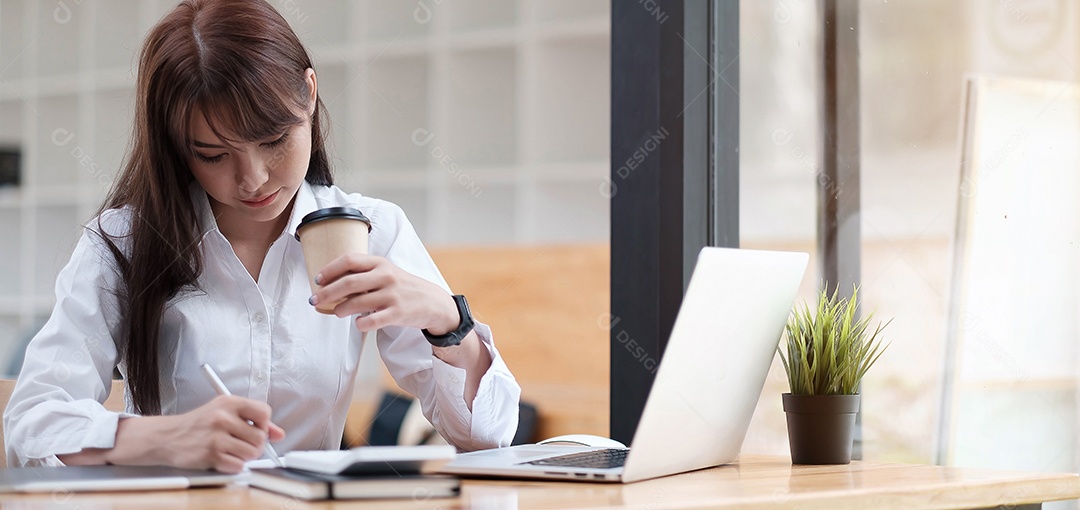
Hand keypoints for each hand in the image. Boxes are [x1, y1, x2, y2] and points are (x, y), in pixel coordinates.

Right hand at [105, 395, 284, 472]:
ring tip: (232, 451)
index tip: (256, 429)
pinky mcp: (211, 455)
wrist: (167, 436)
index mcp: (229, 402)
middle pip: (260, 437)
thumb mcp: (224, 412)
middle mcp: (223, 418)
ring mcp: (217, 437)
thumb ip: (253, 421)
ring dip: (245, 456)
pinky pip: (238, 465)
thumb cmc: (199, 424)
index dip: (264, 425)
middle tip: (242, 444)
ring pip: (252, 453)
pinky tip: (223, 458)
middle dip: (255, 445)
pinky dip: (233, 466)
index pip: (264, 412)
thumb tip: (279, 434)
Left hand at [310, 254, 458, 333]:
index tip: (317, 280)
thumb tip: (333, 284)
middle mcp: (385, 276)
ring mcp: (392, 295)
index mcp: (380, 263)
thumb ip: (364, 274)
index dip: (330, 269)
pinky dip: (360, 324)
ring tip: (336, 312)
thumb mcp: (386, 273)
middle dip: (327, 292)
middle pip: (348, 282)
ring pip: (357, 302)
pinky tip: (358, 323)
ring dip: (340, 309)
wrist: (432, 302)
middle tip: (314, 300)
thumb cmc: (403, 287)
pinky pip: (371, 321)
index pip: (349, 260)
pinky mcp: (397, 313)